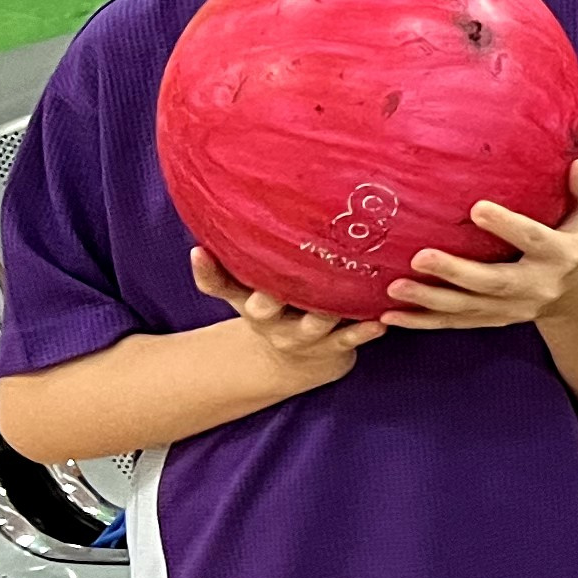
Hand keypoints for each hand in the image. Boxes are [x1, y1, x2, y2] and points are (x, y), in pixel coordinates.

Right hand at [188, 247, 385, 386]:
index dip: (206, 272)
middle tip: (275, 288)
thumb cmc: (276, 307)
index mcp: (246, 300)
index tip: (198, 252)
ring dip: (327, 313)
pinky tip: (379, 322)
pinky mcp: (331, 347)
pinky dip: (363, 332)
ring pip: (312, 325)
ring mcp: (301, 336)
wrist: (295, 360)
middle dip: (268, 299)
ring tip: (342, 298)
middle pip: (261, 310)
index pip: (218, 285)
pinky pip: (347, 340)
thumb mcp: (250, 289)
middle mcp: (269, 320)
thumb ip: (239, 259)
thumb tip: (218, 217)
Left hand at [378, 161, 577, 331]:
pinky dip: (423, 322)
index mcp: (560, 254)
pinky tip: (391, 316)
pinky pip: (456, 323)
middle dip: (455, 272)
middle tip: (419, 257)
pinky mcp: (494, 319)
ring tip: (394, 288)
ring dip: (430, 300)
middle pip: (494, 282)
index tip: (477, 208)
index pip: (533, 238)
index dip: (506, 225)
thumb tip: (574, 164)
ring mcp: (513, 308)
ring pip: (469, 307)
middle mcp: (536, 284)